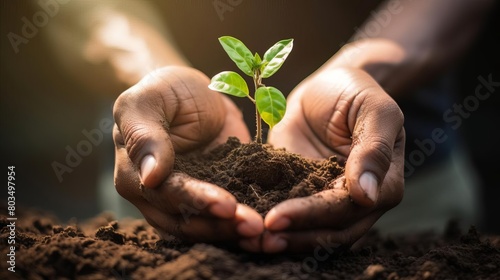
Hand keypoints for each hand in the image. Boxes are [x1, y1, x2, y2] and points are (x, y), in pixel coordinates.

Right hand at [113, 66, 262, 247]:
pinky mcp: (214, 197)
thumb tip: (150, 177)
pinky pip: (226, 220)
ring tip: (263, 233)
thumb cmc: (164, 91)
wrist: (192, 93)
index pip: (167, 195)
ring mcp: (187, 201)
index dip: (197, 202)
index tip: (228, 206)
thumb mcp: (148, 100)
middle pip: (187, 221)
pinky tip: (266, 233)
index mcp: (135, 176)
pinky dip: (242, 227)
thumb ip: (144, 135)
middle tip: (254, 227)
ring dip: (234, 233)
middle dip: (221, 226)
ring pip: (206, 228)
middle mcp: (158, 197)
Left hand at [261, 67, 404, 252]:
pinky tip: (247, 229)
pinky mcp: (301, 192)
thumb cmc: (355, 92)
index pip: (346, 209)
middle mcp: (358, 201)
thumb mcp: (374, 110)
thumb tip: (367, 196)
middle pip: (330, 232)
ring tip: (249, 241)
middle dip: (294, 237)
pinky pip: (290, 214)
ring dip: (283, 240)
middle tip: (258, 238)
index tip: (277, 218)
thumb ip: (374, 150)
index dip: (312, 216)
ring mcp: (327, 199)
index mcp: (382, 184)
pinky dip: (272, 225)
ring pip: (311, 233)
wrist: (326, 88)